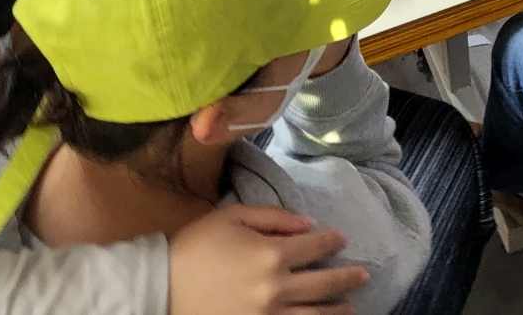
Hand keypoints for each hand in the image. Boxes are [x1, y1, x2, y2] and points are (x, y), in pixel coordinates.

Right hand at [169, 205, 367, 314]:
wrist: (160, 287)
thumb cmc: (195, 246)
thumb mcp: (232, 217)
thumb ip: (274, 217)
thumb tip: (308, 224)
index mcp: (271, 254)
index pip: (314, 246)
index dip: (331, 241)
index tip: (340, 239)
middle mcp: (275, 287)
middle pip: (323, 283)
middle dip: (346, 278)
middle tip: (363, 275)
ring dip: (336, 311)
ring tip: (350, 308)